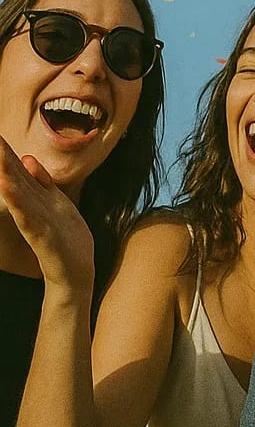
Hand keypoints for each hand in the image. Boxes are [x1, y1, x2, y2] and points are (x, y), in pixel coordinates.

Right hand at [0, 137, 93, 294]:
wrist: (75, 274)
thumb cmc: (66, 239)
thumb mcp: (56, 203)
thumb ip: (42, 182)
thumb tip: (27, 158)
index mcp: (37, 198)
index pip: (18, 170)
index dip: (6, 152)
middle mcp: (32, 208)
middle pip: (15, 178)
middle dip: (2, 159)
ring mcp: (36, 222)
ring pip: (19, 195)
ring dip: (7, 176)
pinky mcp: (42, 238)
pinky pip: (28, 218)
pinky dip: (18, 204)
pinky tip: (10, 190)